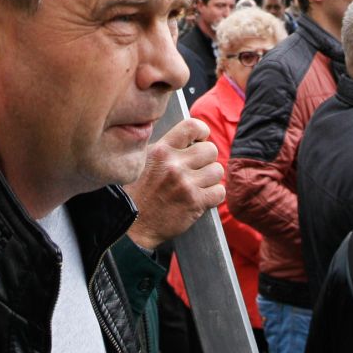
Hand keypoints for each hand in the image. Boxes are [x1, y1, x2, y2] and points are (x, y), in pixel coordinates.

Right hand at [124, 117, 225, 249]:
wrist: (133, 226)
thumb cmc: (138, 194)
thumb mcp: (144, 161)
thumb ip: (165, 148)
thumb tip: (190, 137)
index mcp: (161, 150)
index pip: (192, 126)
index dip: (202, 132)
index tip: (199, 141)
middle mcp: (174, 164)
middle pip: (211, 150)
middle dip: (207, 159)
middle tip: (198, 169)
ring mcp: (185, 184)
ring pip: (217, 170)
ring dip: (211, 178)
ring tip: (198, 184)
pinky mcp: (195, 203)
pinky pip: (220, 191)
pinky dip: (214, 195)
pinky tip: (201, 197)